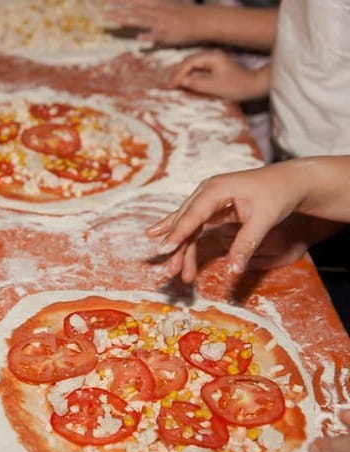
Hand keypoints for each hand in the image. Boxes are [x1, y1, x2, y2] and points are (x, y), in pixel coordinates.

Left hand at [107, 0, 199, 44]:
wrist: (203, 21)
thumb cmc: (184, 15)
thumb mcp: (167, 7)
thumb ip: (152, 8)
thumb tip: (139, 12)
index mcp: (158, 2)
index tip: (107, 1)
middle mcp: (158, 10)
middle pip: (136, 8)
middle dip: (120, 9)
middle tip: (104, 12)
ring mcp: (163, 21)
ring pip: (143, 19)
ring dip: (128, 19)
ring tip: (114, 20)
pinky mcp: (169, 33)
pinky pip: (157, 35)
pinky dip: (149, 36)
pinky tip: (139, 39)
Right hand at [146, 162, 309, 281]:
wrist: (290, 180)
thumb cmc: (279, 194)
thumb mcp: (264, 219)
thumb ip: (246, 243)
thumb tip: (234, 270)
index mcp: (217, 189)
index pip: (193, 214)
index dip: (179, 233)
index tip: (165, 249)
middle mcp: (207, 190)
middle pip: (185, 221)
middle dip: (177, 247)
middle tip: (171, 271)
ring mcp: (207, 196)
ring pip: (187, 223)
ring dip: (180, 246)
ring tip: (172, 269)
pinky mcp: (211, 204)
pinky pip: (192, 221)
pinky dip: (180, 233)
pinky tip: (161, 239)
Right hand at [172, 50, 266, 100]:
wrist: (255, 85)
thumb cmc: (237, 86)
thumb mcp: (215, 87)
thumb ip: (197, 83)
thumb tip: (181, 82)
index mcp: (212, 57)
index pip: (189, 63)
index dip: (178, 74)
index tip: (170, 85)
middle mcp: (211, 55)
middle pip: (188, 61)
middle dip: (177, 73)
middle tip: (167, 85)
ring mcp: (213, 59)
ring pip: (191, 64)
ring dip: (181, 74)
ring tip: (172, 84)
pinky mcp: (214, 66)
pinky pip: (196, 68)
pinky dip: (188, 74)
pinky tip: (183, 81)